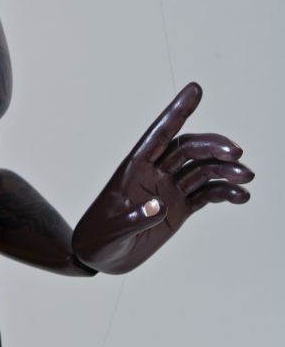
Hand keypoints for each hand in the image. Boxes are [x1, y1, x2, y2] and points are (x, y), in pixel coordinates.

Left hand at [72, 83, 253, 273]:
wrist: (100, 257)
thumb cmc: (99, 238)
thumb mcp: (112, 231)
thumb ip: (134, 218)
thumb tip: (159, 205)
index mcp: (134, 167)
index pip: (159, 132)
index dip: (177, 110)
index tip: (195, 89)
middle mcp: (154, 172)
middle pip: (187, 149)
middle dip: (213, 146)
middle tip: (237, 154)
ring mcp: (169, 189)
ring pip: (201, 169)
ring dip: (225, 169)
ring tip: (247, 177)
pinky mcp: (180, 208)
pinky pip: (206, 194)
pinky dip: (225, 192)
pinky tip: (241, 196)